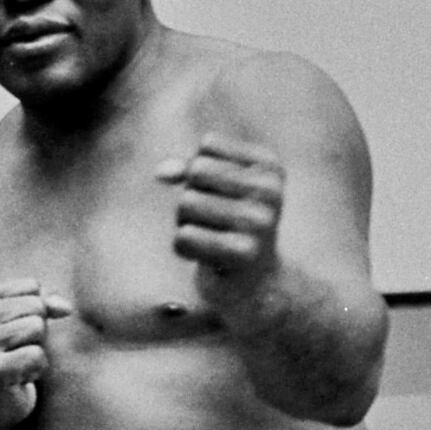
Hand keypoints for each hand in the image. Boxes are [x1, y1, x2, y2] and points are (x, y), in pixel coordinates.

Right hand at [0, 278, 72, 424]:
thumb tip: (66, 307)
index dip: (36, 312)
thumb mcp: (25, 323)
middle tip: (16, 352)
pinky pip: (37, 355)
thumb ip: (46, 304)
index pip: (32, 287)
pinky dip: (36, 370)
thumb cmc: (9, 359)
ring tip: (16, 364)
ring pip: (37, 328)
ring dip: (37, 351)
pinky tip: (16, 379)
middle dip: (37, 333)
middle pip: (36, 307)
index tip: (14, 333)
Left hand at [155, 135, 283, 298]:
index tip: (224, 196)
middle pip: (197, 171)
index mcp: (270, 167)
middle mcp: (270, 192)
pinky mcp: (243, 254)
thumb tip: (160, 172)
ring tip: (211, 238)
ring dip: (186, 222)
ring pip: (187, 203)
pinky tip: (207, 257)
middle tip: (213, 220)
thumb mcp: (215, 187)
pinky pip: (184, 237)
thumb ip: (186, 169)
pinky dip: (184, 248)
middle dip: (191, 195)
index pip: (208, 145)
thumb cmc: (230, 226)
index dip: (201, 170)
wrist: (255, 284)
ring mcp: (259, 223)